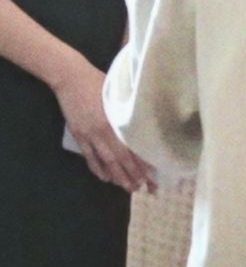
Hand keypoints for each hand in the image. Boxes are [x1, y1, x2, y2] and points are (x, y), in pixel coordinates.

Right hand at [54, 62, 154, 192]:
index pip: (133, 148)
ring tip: (129, 188)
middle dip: (133, 175)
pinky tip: (106, 179)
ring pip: (106, 161)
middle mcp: (104, 131)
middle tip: (144, 188)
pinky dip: (98, 169)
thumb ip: (131, 111)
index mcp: (117, 121)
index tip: (153, 173)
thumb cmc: (101, 82)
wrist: (72, 78)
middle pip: (121, 159)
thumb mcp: (120, 95)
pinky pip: (89, 157)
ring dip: (118, 176)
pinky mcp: (78, 135)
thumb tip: (147, 123)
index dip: (142, 162)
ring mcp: (89, 135)